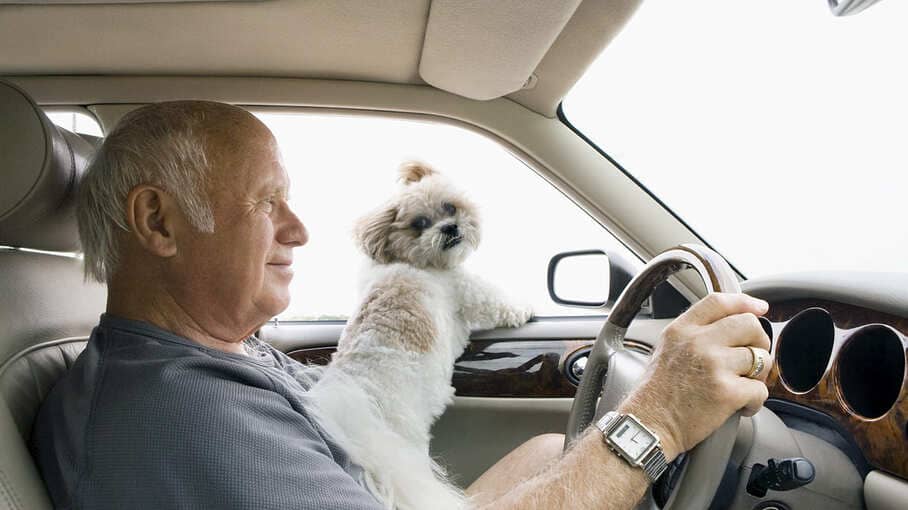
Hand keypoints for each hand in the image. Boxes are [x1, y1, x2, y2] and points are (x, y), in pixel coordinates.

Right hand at [619, 293, 771, 460]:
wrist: (648, 424)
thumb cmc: (656, 393)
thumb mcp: (666, 349)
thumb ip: (693, 334)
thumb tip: (727, 327)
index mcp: (682, 330)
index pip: (719, 302)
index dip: (745, 302)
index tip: (760, 308)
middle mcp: (698, 342)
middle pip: (749, 325)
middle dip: (759, 341)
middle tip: (753, 358)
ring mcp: (714, 365)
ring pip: (760, 358)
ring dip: (757, 376)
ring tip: (741, 387)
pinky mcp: (727, 392)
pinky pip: (760, 390)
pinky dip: (754, 402)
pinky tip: (740, 407)